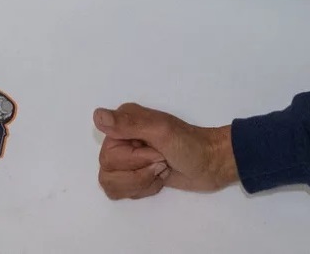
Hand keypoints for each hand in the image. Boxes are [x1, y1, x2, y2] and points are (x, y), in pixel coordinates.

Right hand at [94, 104, 237, 198]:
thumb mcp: (162, 131)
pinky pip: (122, 192)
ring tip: (161, 169)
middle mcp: (120, 138)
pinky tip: (159, 178)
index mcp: (123, 121)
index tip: (156, 152)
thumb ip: (129, 124)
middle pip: (108, 172)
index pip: (108, 154)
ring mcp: (126, 157)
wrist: (211, 163)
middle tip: (162, 161)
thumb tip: (97, 116)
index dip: (133, 161)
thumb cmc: (190, 145)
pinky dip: (145, 189)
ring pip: (112, 185)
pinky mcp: (134, 174)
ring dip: (141, 183)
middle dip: (140, 173)